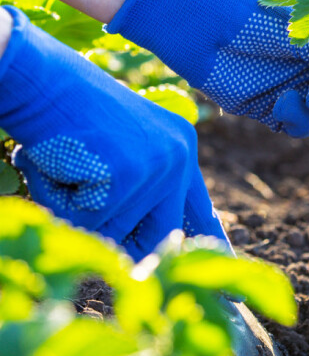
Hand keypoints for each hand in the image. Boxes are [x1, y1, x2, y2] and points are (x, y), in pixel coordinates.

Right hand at [0, 6, 228, 260]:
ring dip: (76, 208)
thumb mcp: (117, 148)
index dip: (208, 247)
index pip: (200, 210)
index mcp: (181, 149)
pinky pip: (87, 218)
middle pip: (161, 235)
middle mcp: (179, 157)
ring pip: (112, 230)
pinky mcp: (128, 173)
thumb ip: (142, 191)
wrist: (34, 73)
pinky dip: (60, 198)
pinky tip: (58, 160)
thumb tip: (150, 252)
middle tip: (105, 218)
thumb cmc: (64, 112)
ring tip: (66, 162)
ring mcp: (156, 165)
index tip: (227, 281)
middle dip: (127, 241)